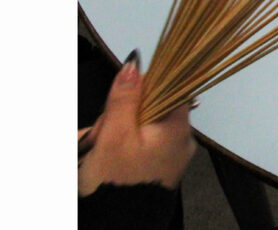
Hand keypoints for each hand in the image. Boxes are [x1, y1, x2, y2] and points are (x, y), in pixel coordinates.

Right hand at [78, 55, 195, 195]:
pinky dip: (119, 147)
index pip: (169, 86)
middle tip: (101, 134)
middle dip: (118, 115)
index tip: (121, 95)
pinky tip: (103, 157)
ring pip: (139, 126)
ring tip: (97, 149)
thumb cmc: (118, 185)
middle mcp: (180, 140)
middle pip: (149, 106)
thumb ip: (125, 97)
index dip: (142, 86)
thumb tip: (135, 64)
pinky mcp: (157, 168)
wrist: (117, 227)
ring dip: (113, 131)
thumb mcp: (115, 134)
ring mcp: (170, 156)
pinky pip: (137, 145)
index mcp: (177, 128)